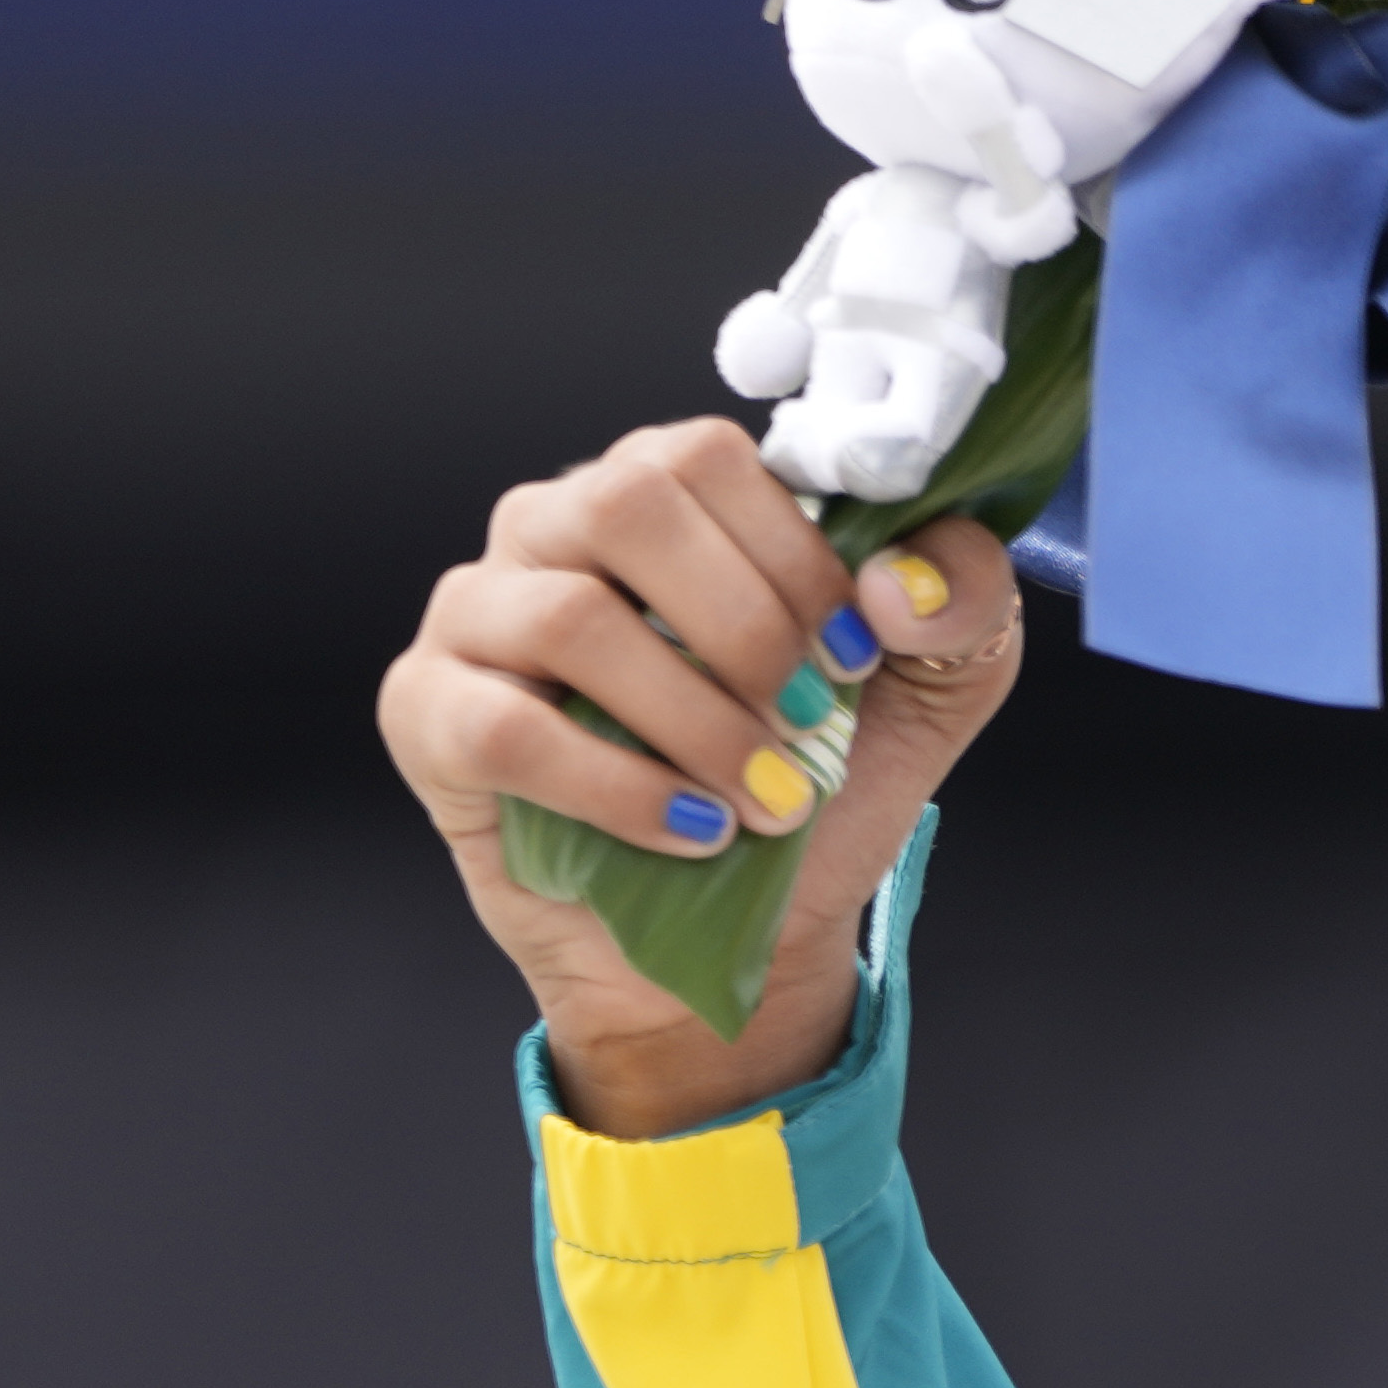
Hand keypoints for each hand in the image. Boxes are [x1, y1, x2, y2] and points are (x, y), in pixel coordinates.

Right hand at [374, 422, 1034, 1133]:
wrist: (739, 932)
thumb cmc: (806, 786)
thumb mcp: (927, 693)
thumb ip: (959, 606)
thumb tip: (899, 584)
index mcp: (665, 494)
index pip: (711, 456)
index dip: (798, 556)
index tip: (856, 658)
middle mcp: (555, 525)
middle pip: (629, 503)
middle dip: (744, 628)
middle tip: (809, 726)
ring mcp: (477, 611)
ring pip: (569, 616)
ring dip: (694, 721)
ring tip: (766, 799)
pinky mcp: (427, 711)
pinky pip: (505, 730)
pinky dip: (618, 788)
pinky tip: (692, 831)